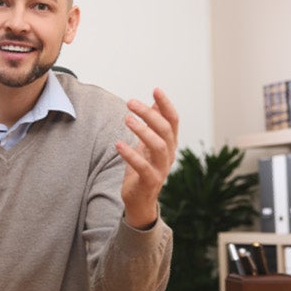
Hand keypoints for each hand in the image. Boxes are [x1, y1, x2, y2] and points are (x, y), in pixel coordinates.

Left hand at [114, 89, 179, 229]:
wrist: (140, 200)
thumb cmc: (143, 169)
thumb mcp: (148, 144)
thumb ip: (153, 126)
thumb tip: (155, 103)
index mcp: (170, 143)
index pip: (173, 120)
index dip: (166, 104)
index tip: (155, 90)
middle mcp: (169, 154)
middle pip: (165, 129)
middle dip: (149, 114)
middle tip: (130, 102)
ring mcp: (161, 169)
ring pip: (158, 146)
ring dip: (143, 130)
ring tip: (127, 118)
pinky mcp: (150, 181)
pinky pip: (142, 166)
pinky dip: (131, 154)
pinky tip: (118, 144)